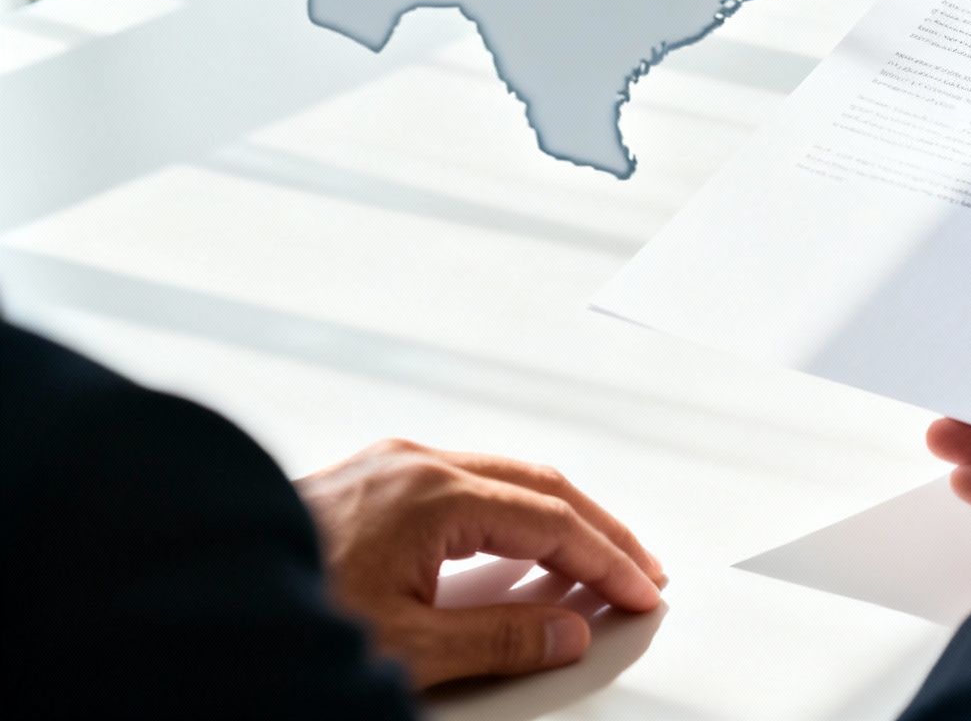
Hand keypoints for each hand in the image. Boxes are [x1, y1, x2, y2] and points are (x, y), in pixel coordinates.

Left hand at [294, 440, 664, 688]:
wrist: (190, 595)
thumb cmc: (280, 613)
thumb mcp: (406, 647)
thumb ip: (502, 636)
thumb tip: (569, 628)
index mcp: (434, 494)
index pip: (552, 522)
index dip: (606, 561)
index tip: (640, 593)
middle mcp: (416, 463)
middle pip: (541, 486)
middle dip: (599, 530)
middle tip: (640, 572)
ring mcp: (390, 463)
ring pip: (506, 476)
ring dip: (559, 517)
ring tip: (596, 559)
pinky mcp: (369, 477)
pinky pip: (467, 480)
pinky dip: (514, 511)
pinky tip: (523, 541)